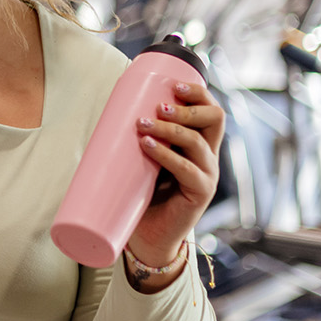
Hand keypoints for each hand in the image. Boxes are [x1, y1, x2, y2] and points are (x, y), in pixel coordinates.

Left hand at [124, 81, 224, 291]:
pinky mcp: (199, 193)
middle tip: (158, 105)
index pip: (210, 110)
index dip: (198, 93)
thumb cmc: (142, 195)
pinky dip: (166, 154)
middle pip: (214, 118)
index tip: (173, 84)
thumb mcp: (141, 160)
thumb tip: (107, 110)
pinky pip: (188, 170)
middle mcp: (208, 156)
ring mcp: (207, 174)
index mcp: (198, 143)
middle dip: (188, 106)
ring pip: (197, 141)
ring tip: (143, 124)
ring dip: (170, 128)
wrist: (148, 237)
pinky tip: (147, 144)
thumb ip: (135, 138)